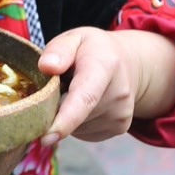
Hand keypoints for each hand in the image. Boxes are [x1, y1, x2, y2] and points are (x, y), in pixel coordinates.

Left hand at [37, 27, 141, 145]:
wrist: (128, 63)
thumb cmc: (92, 49)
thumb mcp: (74, 38)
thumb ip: (58, 49)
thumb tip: (46, 66)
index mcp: (105, 66)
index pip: (85, 97)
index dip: (65, 119)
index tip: (47, 136)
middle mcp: (119, 94)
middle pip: (74, 115)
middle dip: (55, 106)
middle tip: (60, 84)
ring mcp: (121, 114)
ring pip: (76, 126)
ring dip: (65, 113)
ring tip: (75, 90)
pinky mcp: (119, 128)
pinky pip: (83, 131)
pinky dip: (75, 121)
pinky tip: (82, 104)